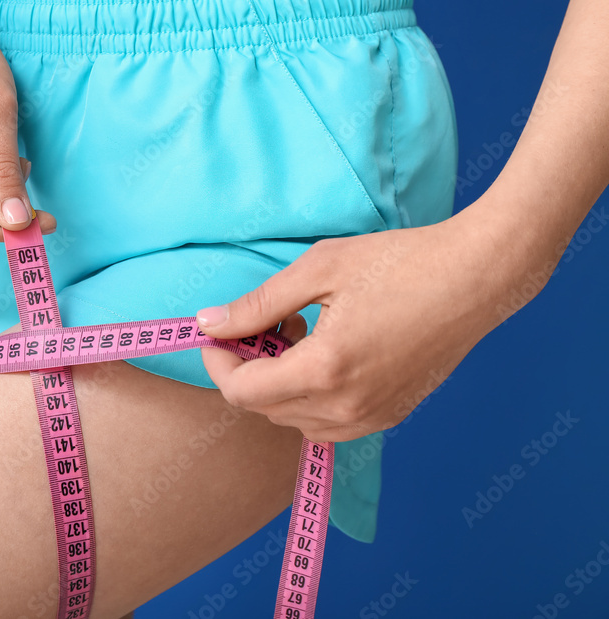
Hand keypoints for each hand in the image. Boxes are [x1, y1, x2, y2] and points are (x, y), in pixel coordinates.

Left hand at [196, 211, 535, 441]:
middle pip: (264, 409)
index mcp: (325, 369)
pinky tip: (327, 355)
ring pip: (295, 421)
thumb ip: (258, 304)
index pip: (243, 392)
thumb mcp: (318, 269)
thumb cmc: (401, 262)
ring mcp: (373, 416)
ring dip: (280, 386)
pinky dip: (311, 398)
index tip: (217, 335)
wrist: (477, 276)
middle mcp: (347, 406)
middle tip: (269, 322)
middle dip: (249, 369)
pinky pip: (329, 424)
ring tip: (302, 334)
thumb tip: (207, 324)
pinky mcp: (392, 415)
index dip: (218, 365)